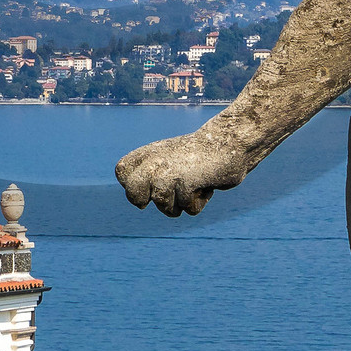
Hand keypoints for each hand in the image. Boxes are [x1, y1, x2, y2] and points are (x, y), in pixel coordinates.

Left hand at [116, 125, 247, 217]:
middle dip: (149, 202)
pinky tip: (205, 186)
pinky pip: (187, 208)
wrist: (228, 142)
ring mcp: (168, 172)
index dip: (134, 184)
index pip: (122, 171)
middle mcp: (154, 162)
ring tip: (194, 184)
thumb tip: (138, 202)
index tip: (153, 183)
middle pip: (133, 196)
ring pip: (163, 206)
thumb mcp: (169, 158)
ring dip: (181, 204)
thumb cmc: (199, 155)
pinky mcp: (185, 182)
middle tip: (167, 192)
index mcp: (148, 153)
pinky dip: (198, 202)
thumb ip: (150, 174)